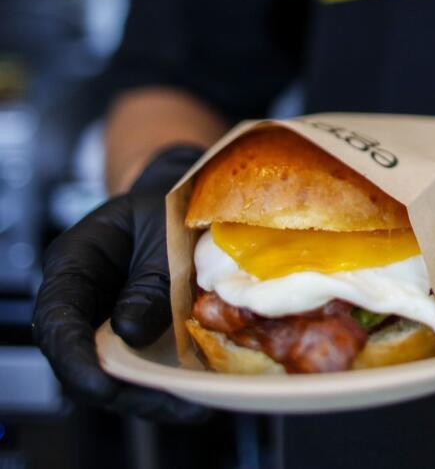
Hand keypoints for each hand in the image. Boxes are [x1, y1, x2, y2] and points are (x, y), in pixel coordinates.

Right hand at [34, 145, 209, 421]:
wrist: (185, 205)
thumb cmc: (169, 210)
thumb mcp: (163, 235)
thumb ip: (147, 282)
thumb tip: (131, 332)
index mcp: (73, 266)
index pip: (58, 321)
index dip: (75, 359)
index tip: (101, 387)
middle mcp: (82, 301)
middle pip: (81, 360)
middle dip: (122, 390)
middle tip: (172, 404)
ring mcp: (107, 322)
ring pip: (112, 371)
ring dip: (148, 395)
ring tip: (191, 408)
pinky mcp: (135, 337)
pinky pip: (141, 366)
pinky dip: (165, 383)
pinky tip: (197, 394)